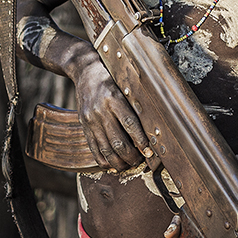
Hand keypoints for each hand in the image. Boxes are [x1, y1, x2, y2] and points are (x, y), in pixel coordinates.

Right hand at [71, 54, 146, 171]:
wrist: (85, 71)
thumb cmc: (111, 78)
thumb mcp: (124, 85)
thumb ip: (135, 104)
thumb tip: (153, 127)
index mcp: (113, 99)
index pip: (130, 125)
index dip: (141, 141)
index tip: (150, 153)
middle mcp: (100, 111)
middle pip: (118, 141)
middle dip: (131, 156)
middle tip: (140, 161)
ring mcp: (90, 120)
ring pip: (106, 149)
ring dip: (119, 162)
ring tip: (128, 165)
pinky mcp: (84, 125)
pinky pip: (93, 148)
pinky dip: (103, 160)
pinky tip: (112, 165)